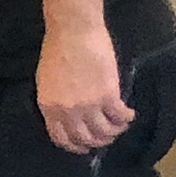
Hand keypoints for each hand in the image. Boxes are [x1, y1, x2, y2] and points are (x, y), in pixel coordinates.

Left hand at [39, 19, 130, 152]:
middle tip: (106, 136)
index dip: (75, 146)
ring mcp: (88, 105)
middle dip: (97, 141)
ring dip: (114, 132)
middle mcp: (67, 111)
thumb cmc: (58, 48)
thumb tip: (66, 115)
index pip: (61, 138)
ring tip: (120, 125)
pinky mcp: (108, 96)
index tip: (84, 146)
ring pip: (104, 132)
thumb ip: (55, 100)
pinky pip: (120, 117)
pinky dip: (126, 118)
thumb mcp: (46, 80)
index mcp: (49, 107)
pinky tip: (129, 114)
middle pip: (85, 139)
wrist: (73, 30)